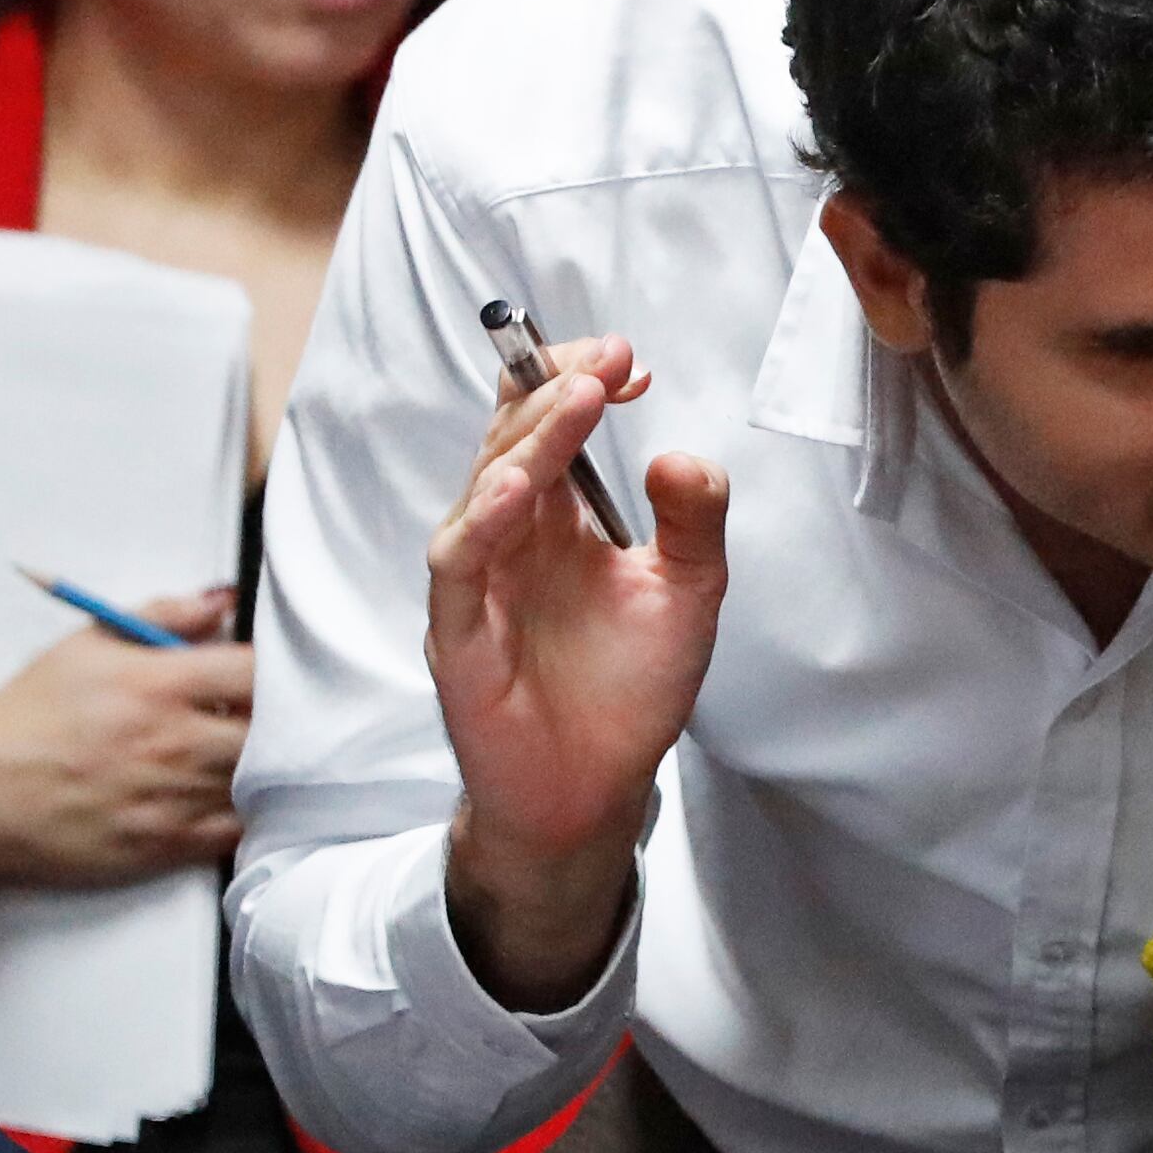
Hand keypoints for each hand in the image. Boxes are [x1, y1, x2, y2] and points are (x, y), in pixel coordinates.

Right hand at [0, 588, 250, 895]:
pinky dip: (243, 814)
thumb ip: (163, 615)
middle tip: (256, 717)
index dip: (269, 673)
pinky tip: (228, 797)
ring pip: (255, 784)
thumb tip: (223, 599)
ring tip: (238, 755)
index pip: (255, 674)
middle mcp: (171, 744)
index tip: (258, 675)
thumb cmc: (30, 716)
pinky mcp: (164, 847)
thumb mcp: (87, 644)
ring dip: (259, 768)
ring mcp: (171, 800)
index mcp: (156, 686)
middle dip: (272, 722)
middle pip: (268, 733)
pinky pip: (234, 832)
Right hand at [429, 333, 727, 1009]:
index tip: (629, 362)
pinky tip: (518, 489)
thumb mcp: (689, 594)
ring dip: (527, 441)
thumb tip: (680, 453)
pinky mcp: (458, 632)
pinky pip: (459, 565)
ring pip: (484, 489)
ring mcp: (479, 581)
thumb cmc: (629, 691)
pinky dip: (483, 521)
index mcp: (556, 517)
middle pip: (513, 439)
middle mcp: (510, 537)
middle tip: (605, 363)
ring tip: (573, 402)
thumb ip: (694, 522)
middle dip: (556, 391)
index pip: (547, 423)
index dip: (576, 381)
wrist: (595, 790)